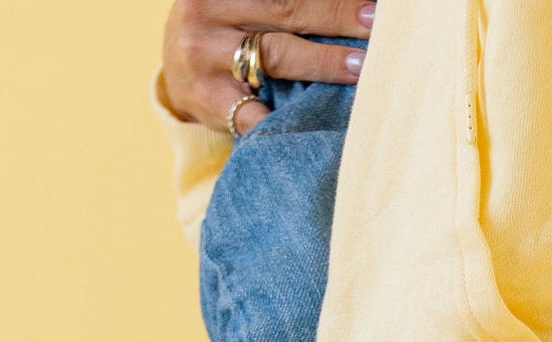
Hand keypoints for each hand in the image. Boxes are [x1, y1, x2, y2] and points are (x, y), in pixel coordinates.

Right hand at [159, 0, 374, 133]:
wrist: (176, 73)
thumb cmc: (223, 29)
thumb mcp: (243, 6)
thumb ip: (280, 5)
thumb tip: (343, 6)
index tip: (366, 1)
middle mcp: (209, 12)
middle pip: (285, 10)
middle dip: (335, 17)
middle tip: (375, 24)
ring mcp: (206, 56)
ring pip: (276, 56)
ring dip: (324, 62)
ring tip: (359, 66)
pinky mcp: (209, 100)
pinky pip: (255, 112)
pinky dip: (289, 118)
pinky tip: (320, 121)